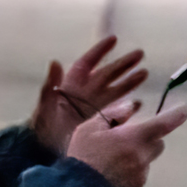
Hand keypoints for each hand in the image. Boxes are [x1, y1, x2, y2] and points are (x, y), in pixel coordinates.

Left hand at [29, 36, 147, 153]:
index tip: (114, 39)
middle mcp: (86, 91)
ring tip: (144, 73)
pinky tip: (137, 104)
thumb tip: (54, 62)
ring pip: (115, 89)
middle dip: (123, 63)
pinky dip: (126, 107)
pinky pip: (116, 110)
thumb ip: (50, 85)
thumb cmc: (41, 124)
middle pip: (108, 73)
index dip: (100, 50)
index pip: (88, 62)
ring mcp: (94, 105)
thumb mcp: (44, 105)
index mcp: (72, 83)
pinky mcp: (99, 119)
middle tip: (140, 53)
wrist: (45, 148)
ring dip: (129, 81)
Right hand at [66, 99, 186, 186]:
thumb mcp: (90, 128)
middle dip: (147, 139)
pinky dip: (130, 174)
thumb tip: (132, 106)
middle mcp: (143, 157)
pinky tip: (111, 177)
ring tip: (111, 162)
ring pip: (146, 161)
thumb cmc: (83, 157)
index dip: (177, 114)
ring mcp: (142, 176)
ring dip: (136, 158)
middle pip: (158, 143)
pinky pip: (138, 178)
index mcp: (135, 138)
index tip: (184, 109)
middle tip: (126, 140)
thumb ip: (114, 114)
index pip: (164, 123)